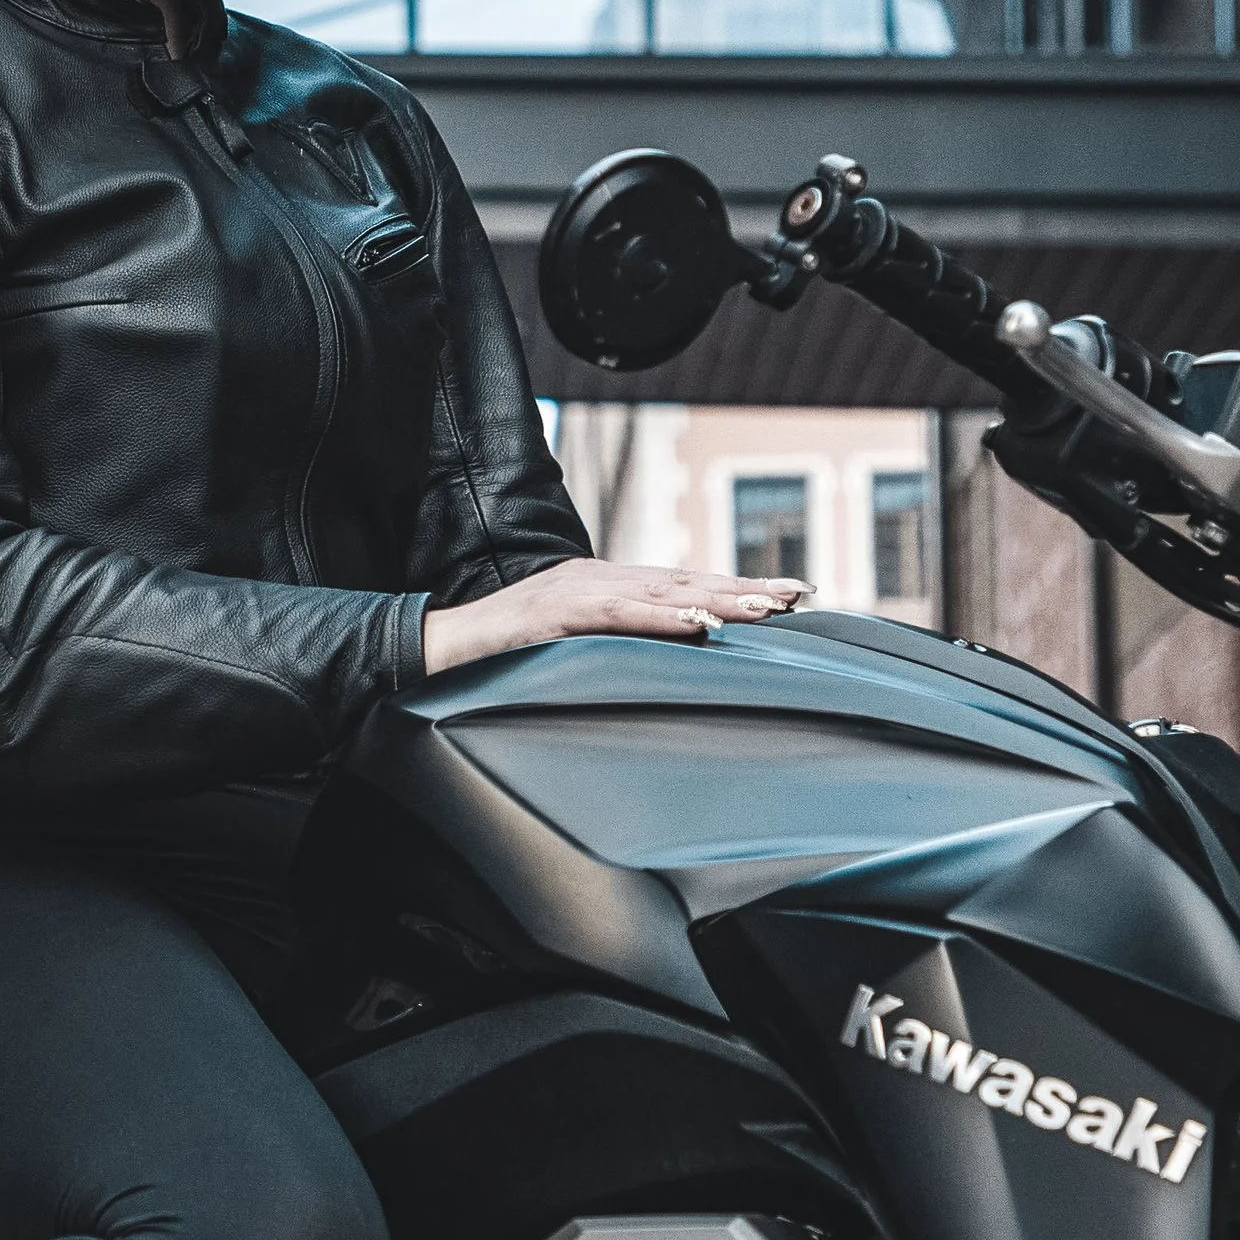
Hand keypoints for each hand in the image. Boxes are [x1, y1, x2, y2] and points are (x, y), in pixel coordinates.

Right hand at [421, 559, 811, 674]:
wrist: (439, 645)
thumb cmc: (501, 653)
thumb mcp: (568, 647)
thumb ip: (612, 646)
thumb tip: (662, 658)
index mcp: (606, 588)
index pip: (683, 584)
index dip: (734, 587)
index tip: (785, 596)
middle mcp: (602, 580)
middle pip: (686, 581)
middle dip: (745, 587)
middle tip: (800, 594)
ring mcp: (582, 592)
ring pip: (664, 593)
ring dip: (719, 598)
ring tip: (767, 607)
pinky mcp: (560, 612)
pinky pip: (622, 615)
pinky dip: (663, 618)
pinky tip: (700, 622)